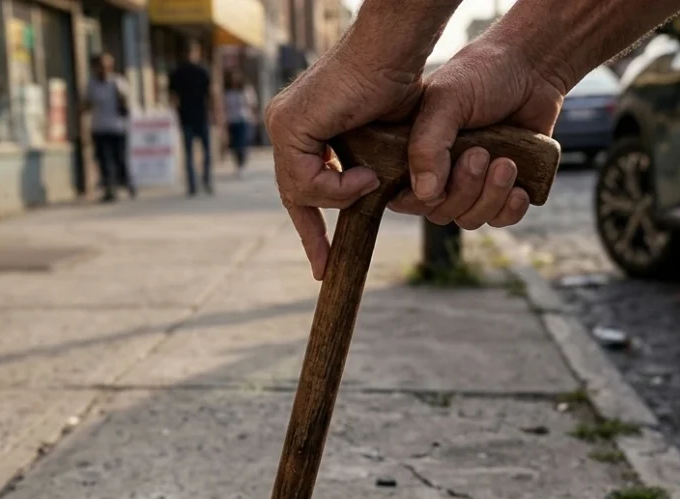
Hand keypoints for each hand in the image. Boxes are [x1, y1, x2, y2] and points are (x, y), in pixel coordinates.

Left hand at [264, 28, 427, 279]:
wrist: (394, 54)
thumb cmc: (397, 87)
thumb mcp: (380, 143)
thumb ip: (364, 169)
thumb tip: (366, 196)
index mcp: (301, 127)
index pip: (297, 185)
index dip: (311, 225)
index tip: (321, 262)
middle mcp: (284, 125)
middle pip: (294, 192)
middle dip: (312, 232)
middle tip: (324, 265)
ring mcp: (282, 124)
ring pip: (299, 191)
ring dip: (340, 198)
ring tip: (370, 183)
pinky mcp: (288, 126)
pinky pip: (305, 181)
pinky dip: (336, 188)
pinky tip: (365, 176)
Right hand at [393, 38, 565, 229]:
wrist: (533, 68)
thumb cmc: (483, 74)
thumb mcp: (446, 101)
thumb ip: (428, 145)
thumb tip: (425, 194)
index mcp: (415, 153)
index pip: (403, 198)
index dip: (420, 199)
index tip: (440, 179)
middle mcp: (439, 172)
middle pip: (439, 213)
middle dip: (464, 190)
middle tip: (481, 154)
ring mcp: (471, 182)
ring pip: (469, 219)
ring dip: (490, 197)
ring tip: (506, 163)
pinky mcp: (503, 188)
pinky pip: (500, 220)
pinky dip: (509, 210)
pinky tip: (519, 189)